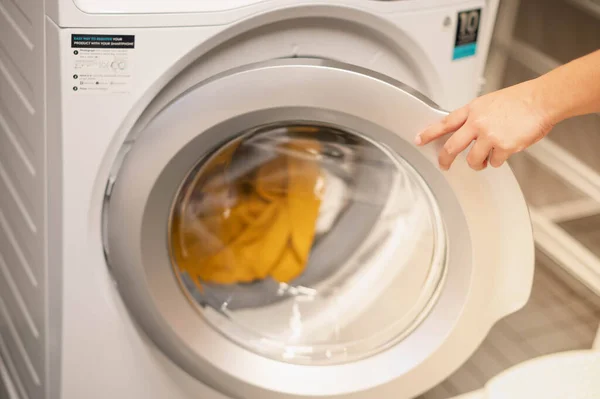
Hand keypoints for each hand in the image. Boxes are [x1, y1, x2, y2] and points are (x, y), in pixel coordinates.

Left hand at [414, 79, 554, 170]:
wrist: (541, 100)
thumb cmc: (521, 100)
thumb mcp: (490, 103)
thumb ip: (477, 117)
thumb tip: (468, 131)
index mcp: (473, 110)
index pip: (445, 122)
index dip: (429, 132)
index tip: (419, 139)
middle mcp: (477, 123)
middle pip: (452, 147)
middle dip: (445, 160)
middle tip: (444, 165)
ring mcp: (489, 136)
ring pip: (473, 160)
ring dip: (479, 163)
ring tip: (486, 158)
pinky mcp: (503, 147)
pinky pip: (495, 162)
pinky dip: (499, 160)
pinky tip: (506, 150)